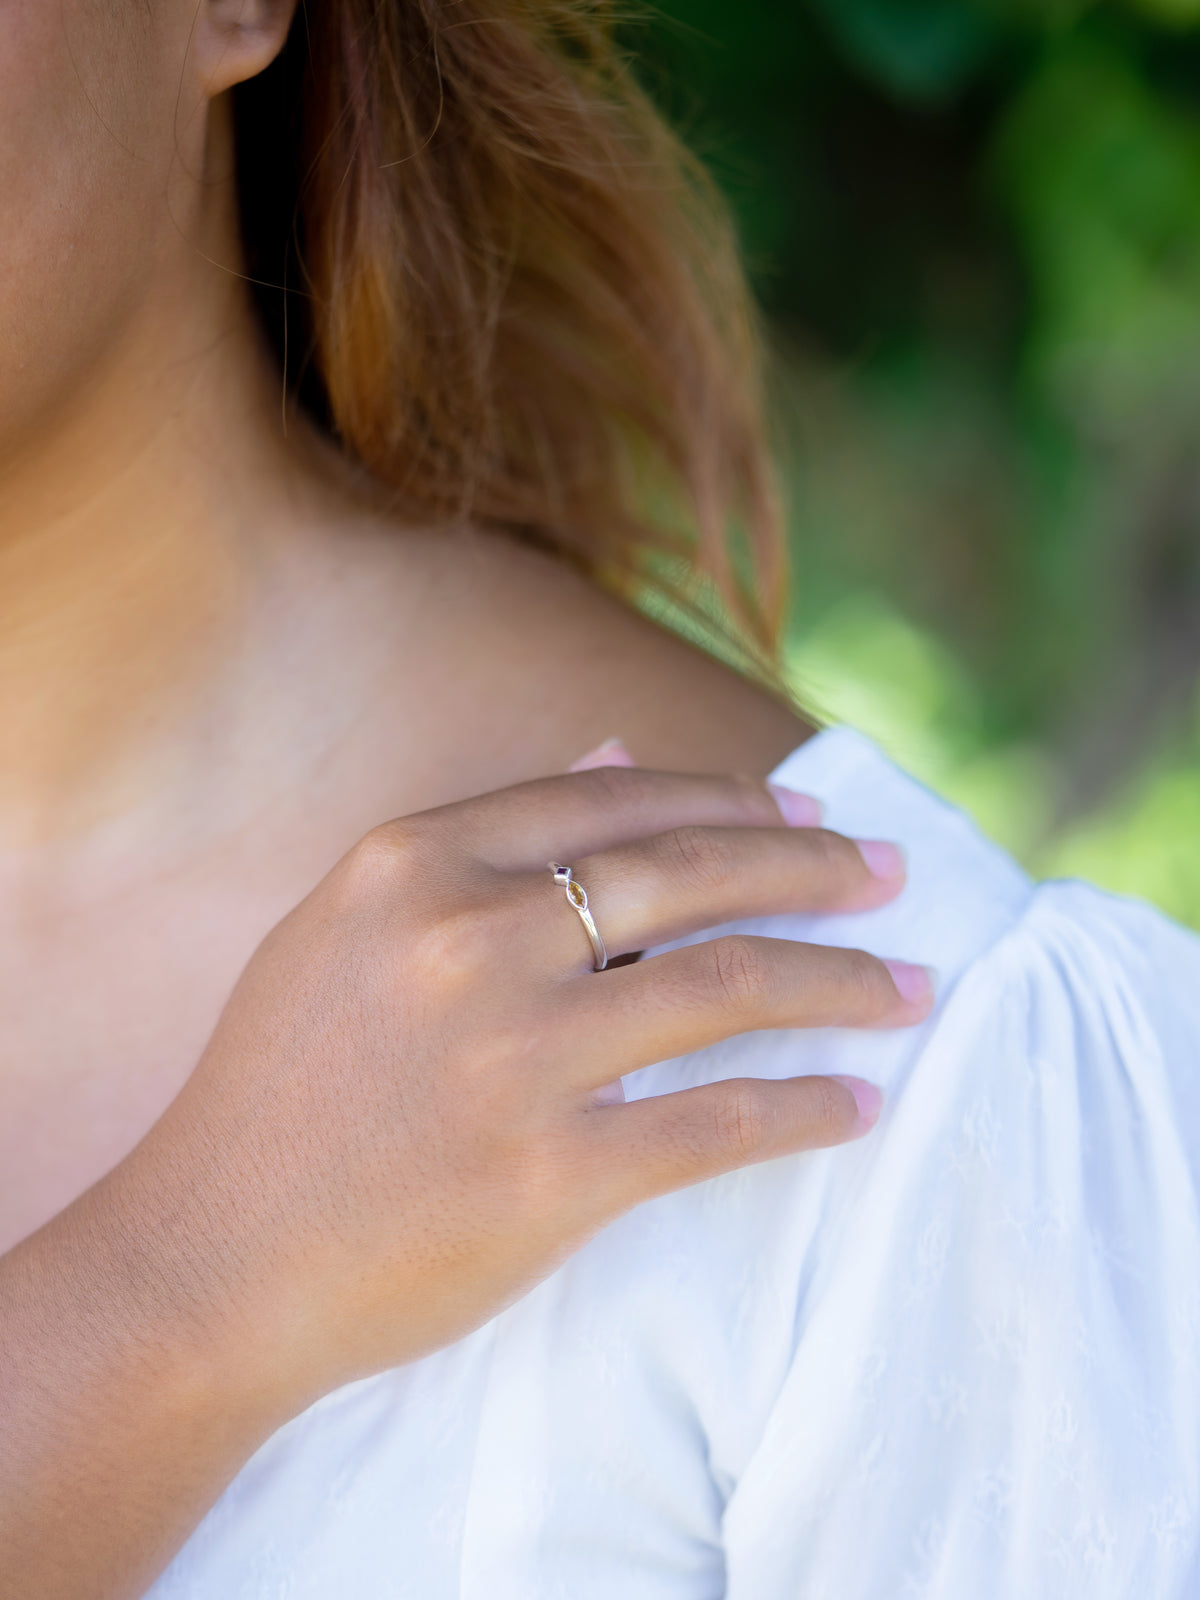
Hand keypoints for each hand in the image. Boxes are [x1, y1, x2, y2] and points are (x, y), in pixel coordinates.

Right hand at [113, 762, 931, 1410]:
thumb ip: (485, 842)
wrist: (205, 1261)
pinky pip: (716, 1123)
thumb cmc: (279, 1091)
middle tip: (893, 875)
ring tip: (909, 988)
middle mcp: (467, 937)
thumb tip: (622, 751)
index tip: (806, 813)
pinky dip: (805, 1109)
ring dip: (841, 981)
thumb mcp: (353, 929)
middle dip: (816, 866)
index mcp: (413, 861)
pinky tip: (861, 1104)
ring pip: (727, 985)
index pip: (616, 799)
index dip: (733, 799)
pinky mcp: (548, 1177)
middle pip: (692, 873)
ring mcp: (511, 1057)